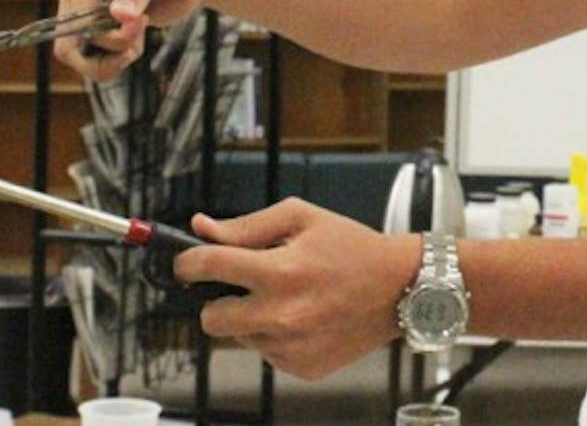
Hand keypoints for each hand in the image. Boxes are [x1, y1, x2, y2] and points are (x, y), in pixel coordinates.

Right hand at [52, 0, 215, 80]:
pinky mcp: (94, 24)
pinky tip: (135, 43)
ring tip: (138, 42)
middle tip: (140, 39)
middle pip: (71, 43)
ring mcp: (83, 7)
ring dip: (111, 59)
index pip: (76, 19)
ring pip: (77, 56)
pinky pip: (91, 59)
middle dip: (111, 48)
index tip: (141, 22)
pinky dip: (114, 60)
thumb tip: (119, 15)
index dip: (106, 34)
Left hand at [174, 200, 420, 379]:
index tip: (186, 264)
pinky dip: (276, 336)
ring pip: (240, 337)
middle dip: (217, 301)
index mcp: (279, 271)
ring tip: (290, 298)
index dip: (186, 263)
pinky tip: (305, 317)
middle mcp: (281, 314)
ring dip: (253, 318)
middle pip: (210, 319)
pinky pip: (267, 353)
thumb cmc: (351, 247)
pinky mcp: (301, 367)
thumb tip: (201, 229)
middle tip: (243, 286)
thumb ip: (248, 225)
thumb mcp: (302, 219)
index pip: (207, 267)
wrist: (399, 289)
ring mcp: (290, 347)